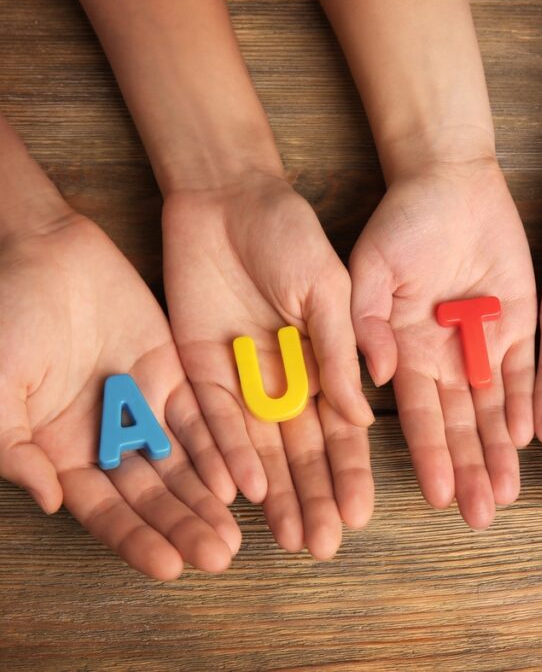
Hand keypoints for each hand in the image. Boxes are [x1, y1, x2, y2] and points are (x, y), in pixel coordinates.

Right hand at [0, 213, 239, 579]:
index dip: (136, 539)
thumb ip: (14, 449)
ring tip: (235, 532)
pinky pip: (198, 418)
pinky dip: (217, 448)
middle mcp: (106, 440)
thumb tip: (51, 501)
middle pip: (152, 496)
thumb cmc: (4, 321)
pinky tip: (239, 478)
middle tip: (219, 556)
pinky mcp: (171, 374)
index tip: (169, 568)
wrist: (40, 252)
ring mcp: (141, 408)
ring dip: (208, 499)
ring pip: (181, 465)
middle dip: (183, 527)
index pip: (105, 510)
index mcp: (61, 453)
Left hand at [162, 172, 373, 558]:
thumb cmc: (291, 235)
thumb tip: (363, 418)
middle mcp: (285, 382)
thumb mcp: (329, 289)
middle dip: (315, 498)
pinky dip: (228, 456)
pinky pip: (213, 423)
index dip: (351, 472)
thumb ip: (341, 352)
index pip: (341, 431)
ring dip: (276, 493)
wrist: (228, 198)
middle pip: (301, 452)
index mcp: (325, 364)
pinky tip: (244, 492)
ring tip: (292, 536)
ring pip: (260, 450)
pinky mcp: (198, 370)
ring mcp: (243, 380)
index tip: (361, 512)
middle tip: (326, 544)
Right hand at [349, 159, 535, 529]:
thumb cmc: (400, 222)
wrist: (449, 181)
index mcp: (404, 352)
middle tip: (482, 514)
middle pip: (460, 425)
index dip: (429, 455)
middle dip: (469, 469)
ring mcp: (483, 344)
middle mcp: (444, 359)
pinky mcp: (520, 324)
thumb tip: (373, 380)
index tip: (436, 495)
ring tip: (508, 492)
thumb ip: (365, 324)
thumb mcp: (368, 269)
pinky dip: (530, 403)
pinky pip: (527, 371)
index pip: (418, 417)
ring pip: (496, 409)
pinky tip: (533, 437)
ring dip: (500, 450)